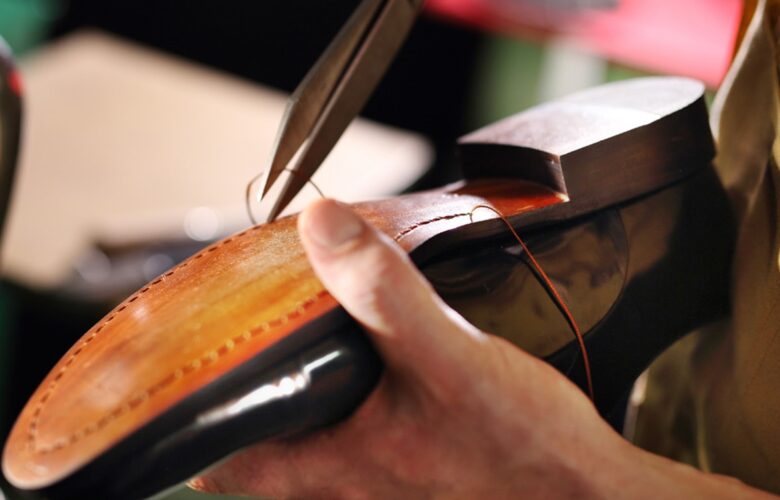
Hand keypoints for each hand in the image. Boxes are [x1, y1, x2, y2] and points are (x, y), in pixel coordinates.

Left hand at [190, 199, 770, 498]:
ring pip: (302, 430)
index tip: (194, 337)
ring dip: (297, 375)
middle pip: (254, 433)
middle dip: (247, 372)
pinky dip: (341, 388)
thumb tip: (319, 222)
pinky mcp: (404, 471)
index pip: (212, 449)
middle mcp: (336, 487)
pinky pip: (348, 430)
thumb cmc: (524, 450)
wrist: (589, 497)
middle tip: (257, 312)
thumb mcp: (448, 357)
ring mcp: (371, 484)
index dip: (192, 394)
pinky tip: (366, 348)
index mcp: (323, 471)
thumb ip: (381, 292)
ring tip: (307, 316)